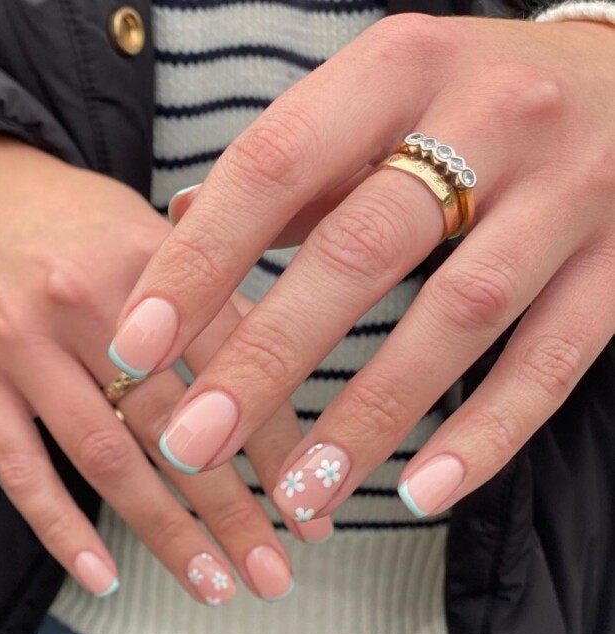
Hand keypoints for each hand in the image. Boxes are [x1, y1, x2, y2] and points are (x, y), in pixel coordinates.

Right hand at [0, 135, 329, 604]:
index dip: (277, 442)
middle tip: (274, 571)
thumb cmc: (86, 220)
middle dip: (230, 508)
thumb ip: (217, 297)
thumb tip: (281, 371)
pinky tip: (104, 576)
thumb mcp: (157, 233)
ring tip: (214, 583)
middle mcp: (84, 305)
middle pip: (172, 425)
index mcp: (148, 262)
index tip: (312, 502)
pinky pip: (16, 467)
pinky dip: (59, 528)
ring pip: (103, 458)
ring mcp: (21, 347)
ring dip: (165, 531)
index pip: (231, 365)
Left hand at [110, 16, 614, 522]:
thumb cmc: (472, 97)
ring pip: (457, 318)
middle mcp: (489, 120)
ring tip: (298, 492)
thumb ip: (294, 166)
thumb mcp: (380, 98)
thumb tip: (188, 221)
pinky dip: (485, 434)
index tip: (138, 344)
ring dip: (370, 415)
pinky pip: (552, 363)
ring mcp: (567, 194)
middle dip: (270, 357)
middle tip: (194, 440)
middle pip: (360, 251)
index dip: (201, 259)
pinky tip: (420, 490)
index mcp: (401, 67)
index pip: (276, 164)